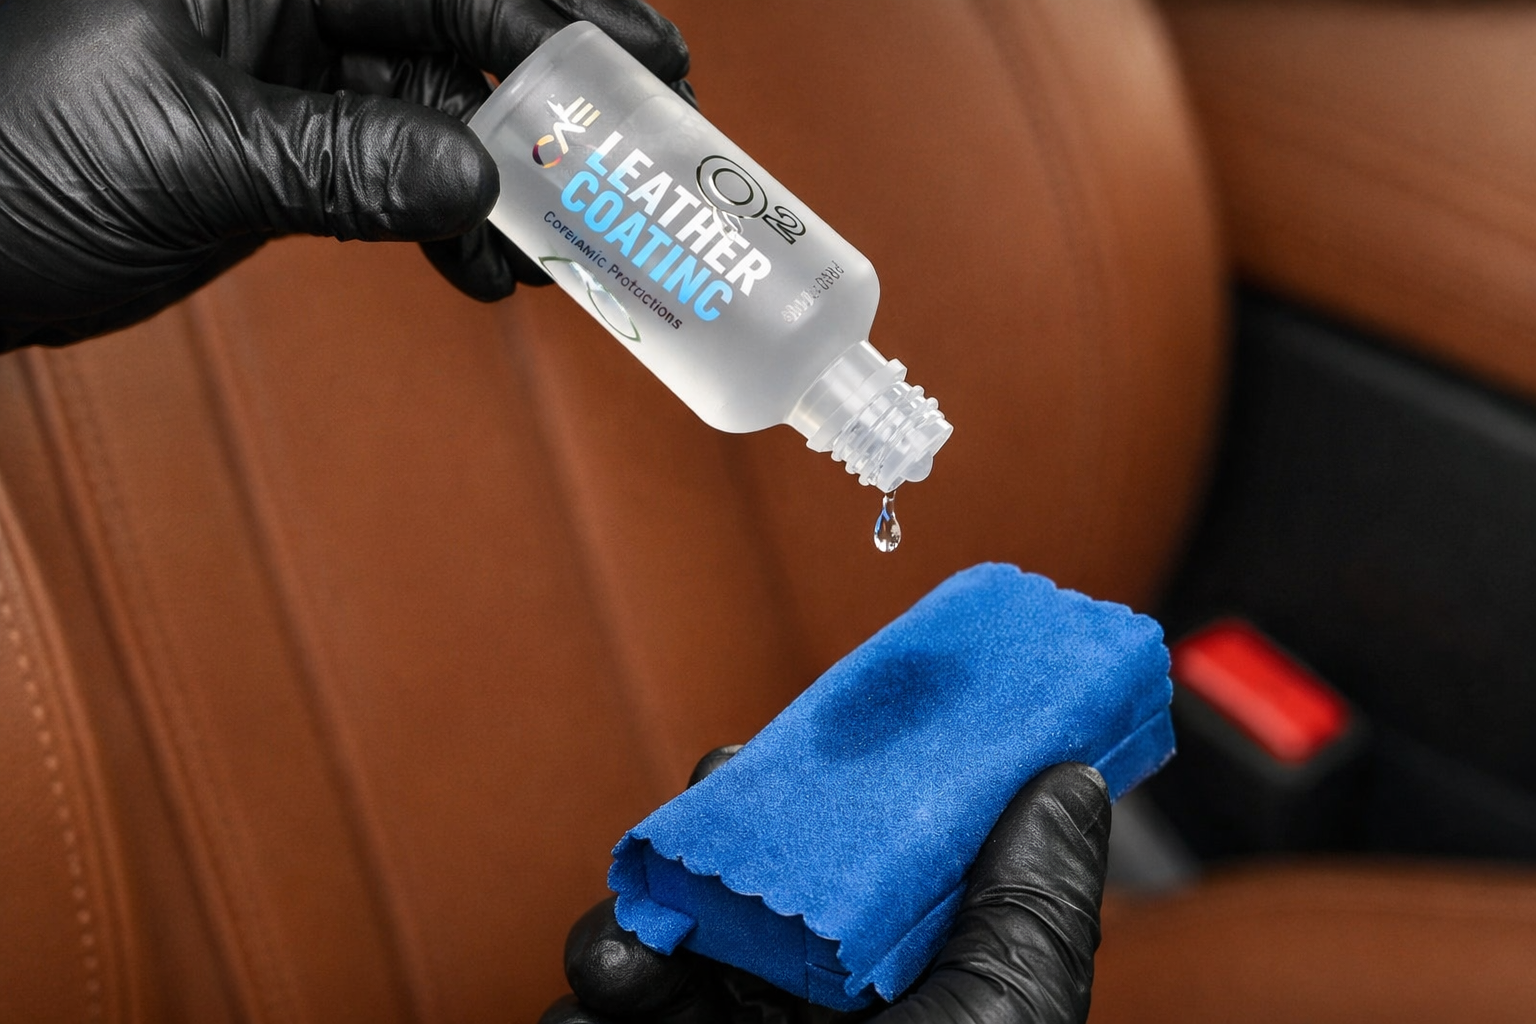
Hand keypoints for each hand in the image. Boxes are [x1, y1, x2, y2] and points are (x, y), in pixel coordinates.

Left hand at [0, 0, 689, 350]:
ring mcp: (289, 79)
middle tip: (641, 144)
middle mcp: (281, 4)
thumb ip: (338, 159)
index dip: (552, 15)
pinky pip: (399, 177)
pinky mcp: (289, 154)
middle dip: (553, 96)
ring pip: (439, 116)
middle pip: (459, 33)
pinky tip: (485, 272)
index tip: (645, 61)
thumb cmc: (7, 160)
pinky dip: (450, 227)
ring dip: (509, 185)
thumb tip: (476, 174)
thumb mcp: (185, 151)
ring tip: (564, 248)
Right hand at [547, 750, 1109, 1023]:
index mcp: (900, 1004)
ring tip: (630, 949)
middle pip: (746, 901)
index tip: (794, 756)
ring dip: (631, 929)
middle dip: (712, 852)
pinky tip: (599, 1007)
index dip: (828, 808)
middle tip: (702, 812)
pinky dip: (586, 1005)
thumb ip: (1029, 910)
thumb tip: (1068, 781)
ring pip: (656, 955)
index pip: (860, 881)